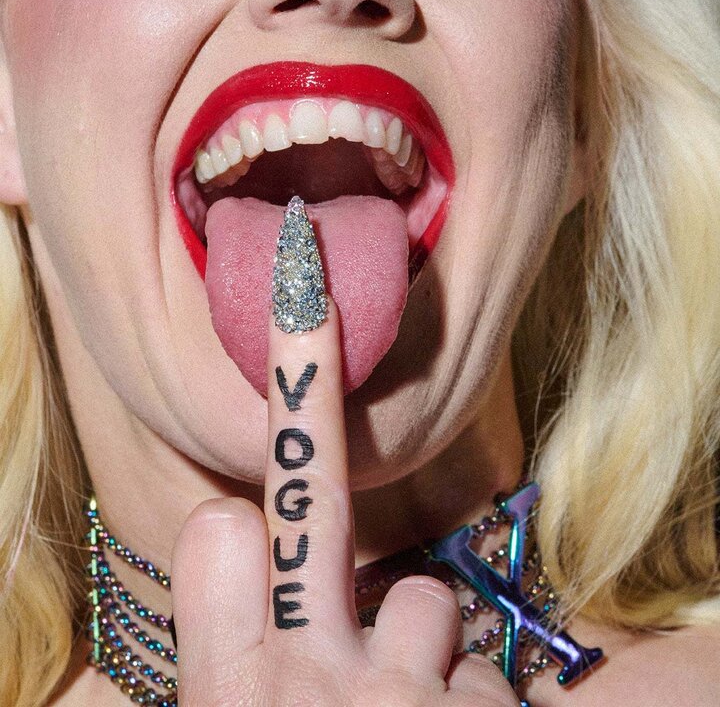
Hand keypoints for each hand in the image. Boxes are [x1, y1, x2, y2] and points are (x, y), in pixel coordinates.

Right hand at [171, 293, 519, 705]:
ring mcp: (396, 694)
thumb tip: (270, 609)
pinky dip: (468, 702)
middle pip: (310, 495)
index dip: (232, 520)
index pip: (215, 538)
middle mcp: (303, 680)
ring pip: (423, 600)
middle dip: (309, 388)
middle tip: (312, 305)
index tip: (240, 500)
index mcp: (226, 691)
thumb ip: (248, 672)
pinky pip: (483, 671)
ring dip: (422, 644)